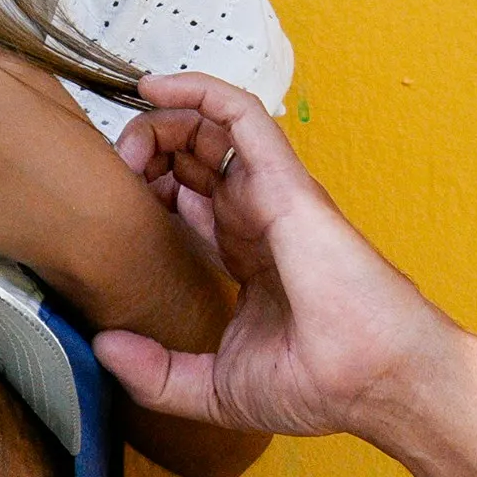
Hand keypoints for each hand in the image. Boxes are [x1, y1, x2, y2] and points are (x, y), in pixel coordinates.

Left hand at [100, 82, 454, 441]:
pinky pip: (241, 115)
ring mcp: (273, 197)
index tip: (110, 203)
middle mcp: (259, 219)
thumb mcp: (214, 389)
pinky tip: (155, 87)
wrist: (372, 383)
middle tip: (115, 168)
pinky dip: (199, 90)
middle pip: (195, 160)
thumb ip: (155, 374)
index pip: (191, 203)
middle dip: (148, 151)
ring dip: (162, 120)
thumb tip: (104, 346)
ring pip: (212, 129)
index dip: (148, 192)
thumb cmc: (320, 386)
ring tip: (127, 139)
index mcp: (248, 258)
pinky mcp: (283, 183)